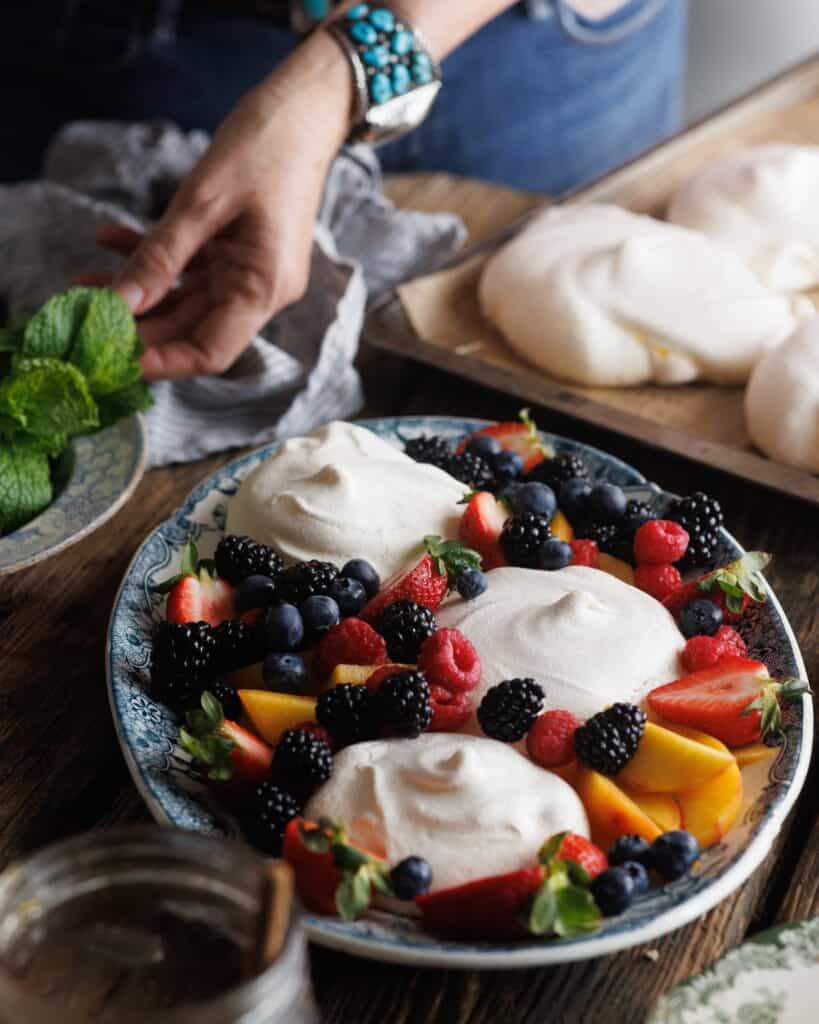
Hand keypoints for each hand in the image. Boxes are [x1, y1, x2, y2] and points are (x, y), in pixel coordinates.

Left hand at [98, 32, 351, 380]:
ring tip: (87, 280)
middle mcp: (261, 292)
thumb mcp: (203, 201)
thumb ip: (161, 255)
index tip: (112, 353)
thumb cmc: (265, 147)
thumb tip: (119, 303)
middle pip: (193, 330)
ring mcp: (251, 274)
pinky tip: (112, 242)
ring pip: (186, 302)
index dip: (162, 361)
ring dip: (139, 294)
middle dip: (139, 326)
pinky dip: (155, 262)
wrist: (304, 110)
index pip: (211, 351)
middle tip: (86, 314)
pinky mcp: (240, 255)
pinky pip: (191, 272)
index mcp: (264, 288)